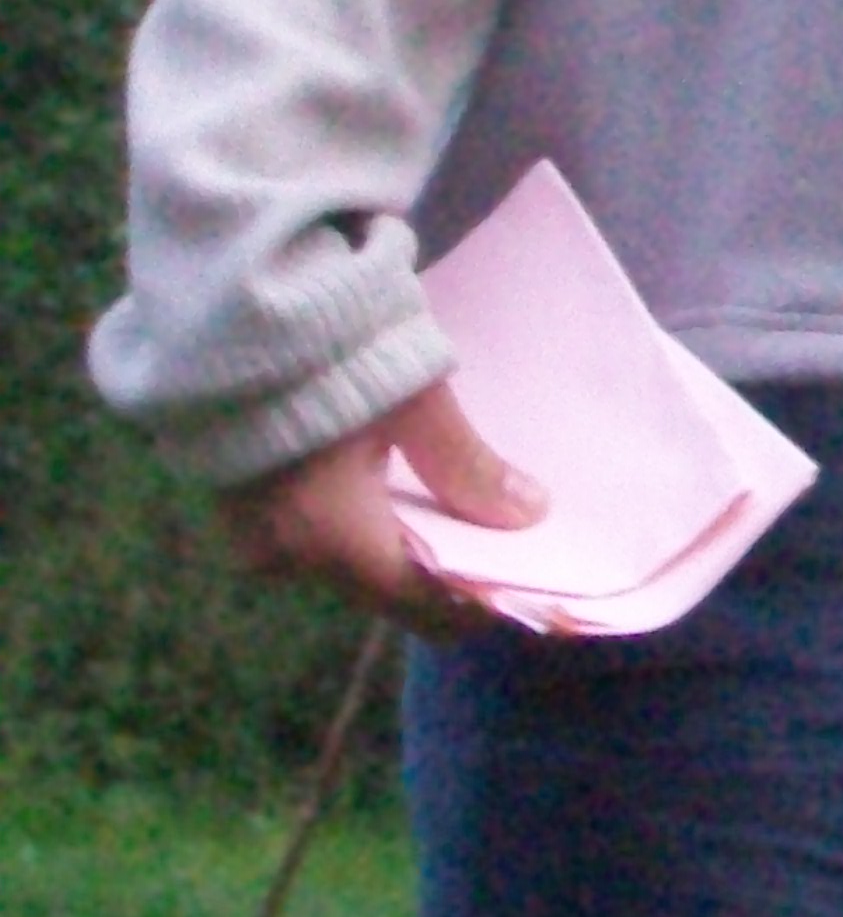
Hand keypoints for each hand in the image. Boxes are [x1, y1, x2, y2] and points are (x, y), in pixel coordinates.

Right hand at [218, 378, 547, 639]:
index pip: (422, 604)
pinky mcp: (240, 513)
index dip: (476, 599)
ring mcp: (254, 541)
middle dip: (443, 570)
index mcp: (330, 541)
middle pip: (385, 588)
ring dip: (401, 544)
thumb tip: (531, 514)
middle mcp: (285, 560)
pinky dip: (361, 525)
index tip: (520, 581)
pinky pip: (316, 540)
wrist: (238, 312)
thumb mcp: (415, 403)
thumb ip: (468, 466)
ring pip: (351, 565)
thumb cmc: (335, 354)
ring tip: (457, 510)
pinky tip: (399, 492)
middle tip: (498, 539)